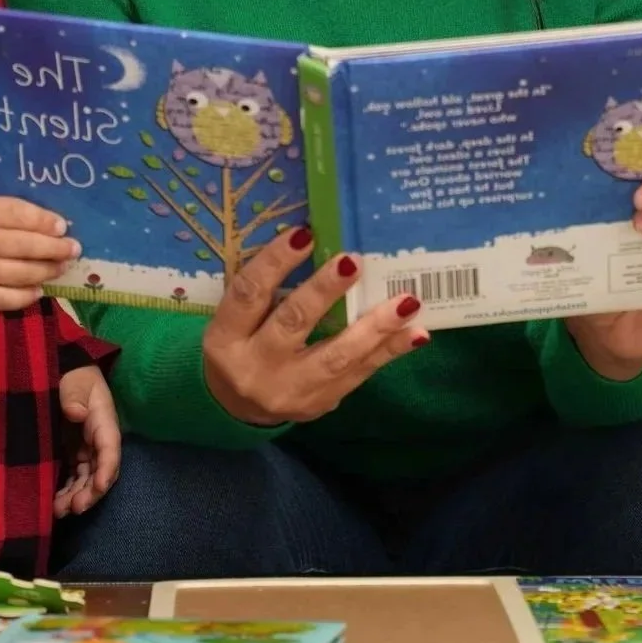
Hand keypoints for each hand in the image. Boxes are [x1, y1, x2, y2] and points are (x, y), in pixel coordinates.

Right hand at [0, 191, 77, 311]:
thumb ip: (6, 203)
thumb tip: (52, 215)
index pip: (16, 213)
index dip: (43, 220)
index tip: (63, 227)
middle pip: (22, 245)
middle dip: (54, 248)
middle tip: (73, 249)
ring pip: (19, 273)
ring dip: (46, 271)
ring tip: (61, 267)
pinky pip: (5, 299)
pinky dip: (26, 296)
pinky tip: (39, 290)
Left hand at [54, 366, 121, 517]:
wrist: (64, 373)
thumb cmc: (72, 376)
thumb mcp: (73, 381)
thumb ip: (73, 395)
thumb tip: (76, 413)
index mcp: (103, 421)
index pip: (110, 448)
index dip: (107, 469)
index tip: (99, 487)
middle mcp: (98, 440)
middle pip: (100, 471)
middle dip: (90, 492)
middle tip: (74, 508)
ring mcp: (85, 449)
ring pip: (86, 479)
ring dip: (77, 497)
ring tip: (59, 511)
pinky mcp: (71, 455)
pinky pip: (72, 478)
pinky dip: (66, 492)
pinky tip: (54, 505)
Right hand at [200, 228, 427, 426]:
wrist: (236, 409)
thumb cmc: (241, 345)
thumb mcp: (236, 321)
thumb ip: (265, 291)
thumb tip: (317, 242)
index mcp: (225, 338)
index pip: (249, 294)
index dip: (275, 262)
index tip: (306, 233)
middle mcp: (254, 367)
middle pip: (293, 323)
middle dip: (325, 291)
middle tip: (355, 261)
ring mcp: (289, 391)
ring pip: (336, 356)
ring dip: (375, 327)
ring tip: (407, 302)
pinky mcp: (319, 404)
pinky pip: (359, 374)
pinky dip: (389, 351)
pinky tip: (415, 333)